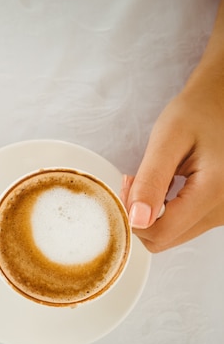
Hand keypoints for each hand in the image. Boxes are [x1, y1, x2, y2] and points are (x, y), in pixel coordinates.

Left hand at [121, 84, 223, 251]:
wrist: (220, 104)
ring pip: (172, 235)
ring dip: (151, 214)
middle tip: (134, 180)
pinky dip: (165, 212)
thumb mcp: (168, 139)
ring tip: (150, 179)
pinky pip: (182, 225)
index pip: (160, 232)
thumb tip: (137, 220)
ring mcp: (223, 214)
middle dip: (139, 215)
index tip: (128, 184)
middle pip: (165, 238)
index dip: (133, 215)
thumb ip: (151, 181)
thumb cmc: (197, 113)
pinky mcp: (218, 212)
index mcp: (215, 191)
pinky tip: (161, 188)